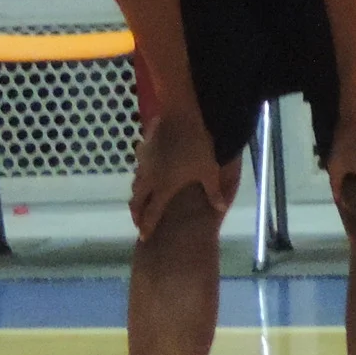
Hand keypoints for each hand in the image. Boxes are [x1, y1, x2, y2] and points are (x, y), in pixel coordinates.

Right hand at [131, 111, 233, 236]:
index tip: (143, 237)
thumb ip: (213, 192)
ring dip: (136, 195)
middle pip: (137, 201)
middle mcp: (149, 180)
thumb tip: (220, 210)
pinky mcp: (144, 151)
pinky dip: (140, 176)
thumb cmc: (196, 146)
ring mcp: (144, 164)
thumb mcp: (209, 171)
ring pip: (135, 184)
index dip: (147, 226)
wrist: (180, 117)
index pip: (152, 213)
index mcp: (163, 188)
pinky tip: (145, 173)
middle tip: (138, 221)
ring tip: (140, 200)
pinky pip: (138, 168)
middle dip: (136, 214)